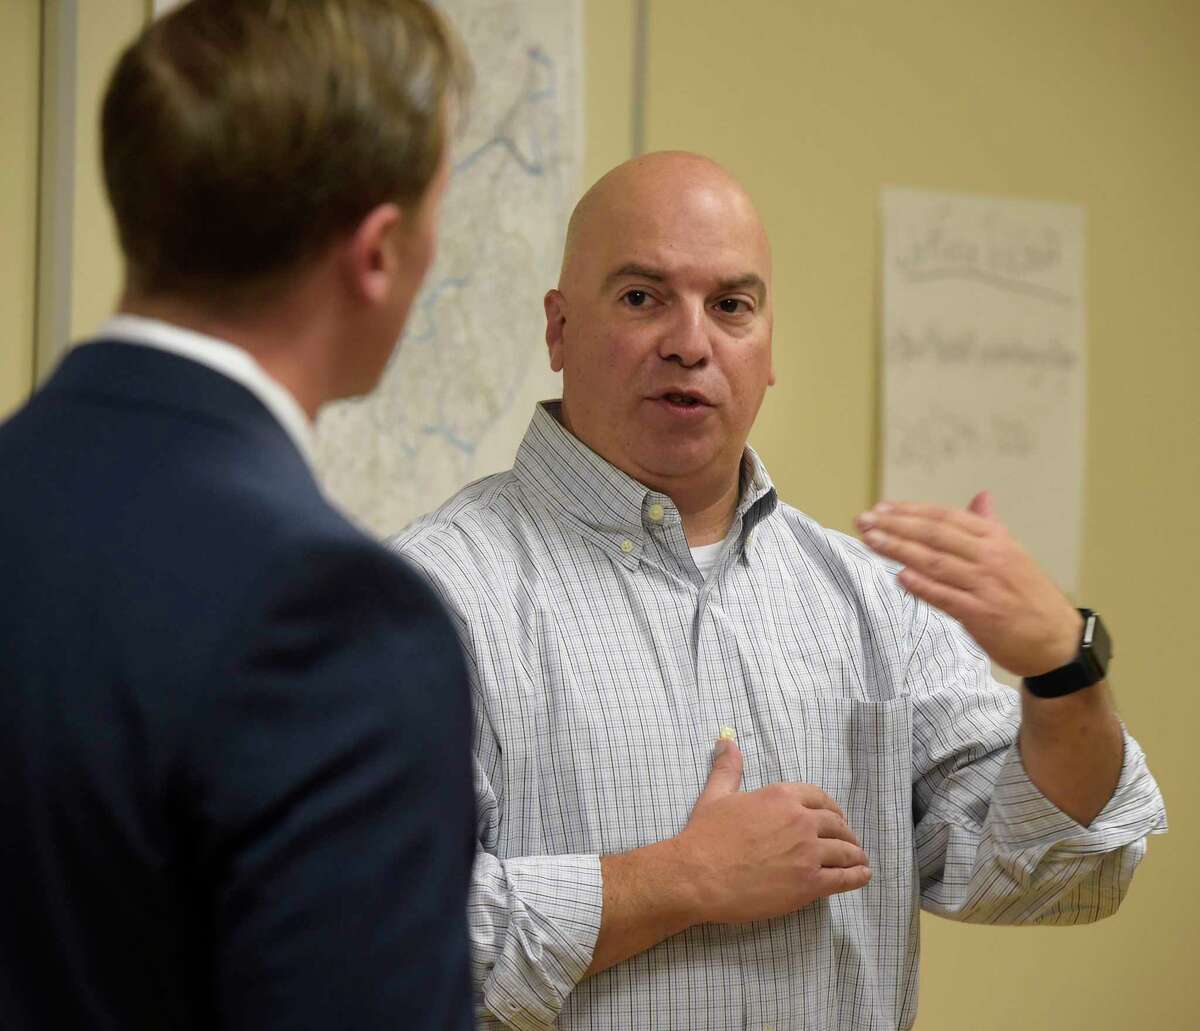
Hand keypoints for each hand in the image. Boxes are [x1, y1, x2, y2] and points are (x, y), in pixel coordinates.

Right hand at [672, 738, 870, 924]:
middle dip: (846, 833)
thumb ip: (728, 768)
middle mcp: (801, 821)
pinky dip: (857, 877)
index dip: (832, 809)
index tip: (835, 818)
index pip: (820, 798)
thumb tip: (728, 741)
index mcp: (782, 796)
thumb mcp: (716, 795)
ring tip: (860, 861)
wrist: (698, 875)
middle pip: (837, 824)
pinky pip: (843, 879)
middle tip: (848, 842)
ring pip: (845, 852)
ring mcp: (808, 854)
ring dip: (856, 856)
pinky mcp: (809, 884)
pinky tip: (863, 876)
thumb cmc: (705, 835)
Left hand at [855, 490, 1081, 676]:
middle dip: (895, 525)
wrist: (1057, 641)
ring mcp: (986, 585)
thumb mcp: (1013, 554)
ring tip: (871, 540)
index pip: (944, 517)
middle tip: (863, 520)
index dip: (910, 511)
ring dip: (899, 549)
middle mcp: (991, 557)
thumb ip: (989, 526)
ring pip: (935, 562)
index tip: (880, 508)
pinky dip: (922, 586)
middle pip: (934, 535)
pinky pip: (946, 597)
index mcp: (996, 538)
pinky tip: (899, 576)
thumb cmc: (1028, 595)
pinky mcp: (982, 614)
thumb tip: (981, 497)